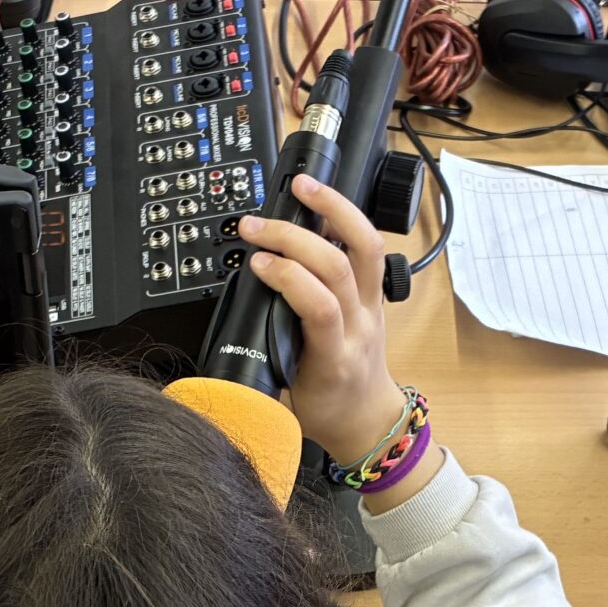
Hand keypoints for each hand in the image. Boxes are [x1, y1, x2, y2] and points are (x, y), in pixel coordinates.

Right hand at [238, 175, 425, 485]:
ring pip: (365, 246)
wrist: (369, 420)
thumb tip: (231, 336)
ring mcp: (373, 305)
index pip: (320, 308)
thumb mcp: (289, 398)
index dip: (289, 278)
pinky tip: (324, 199)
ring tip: (303, 186)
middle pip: (338, 266)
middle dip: (295, 238)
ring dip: (334, 209)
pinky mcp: (377, 292)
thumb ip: (264, 365)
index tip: (256, 264)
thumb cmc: (328, 410)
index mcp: (335, 357)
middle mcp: (360, 325)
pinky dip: (347, 217)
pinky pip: (369, 246)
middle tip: (256, 227)